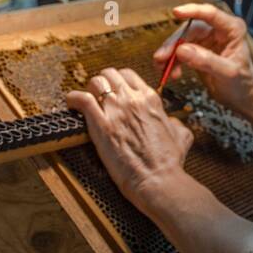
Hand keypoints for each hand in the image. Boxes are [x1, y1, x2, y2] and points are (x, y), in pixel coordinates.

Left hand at [66, 67, 197, 218]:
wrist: (157, 179)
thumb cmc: (169, 162)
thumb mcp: (181, 135)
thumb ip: (175, 123)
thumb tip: (172, 122)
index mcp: (150, 99)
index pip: (128, 74)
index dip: (118, 81)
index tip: (113, 91)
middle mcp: (132, 99)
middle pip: (110, 74)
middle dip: (103, 83)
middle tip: (98, 96)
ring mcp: (116, 110)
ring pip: (95, 82)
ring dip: (89, 89)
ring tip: (86, 101)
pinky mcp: (100, 125)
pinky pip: (81, 99)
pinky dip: (73, 99)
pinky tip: (72, 104)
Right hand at [154, 3, 252, 114]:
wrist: (243, 97)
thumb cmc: (243, 83)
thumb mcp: (228, 73)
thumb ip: (206, 61)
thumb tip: (181, 50)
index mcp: (232, 29)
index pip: (210, 14)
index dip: (192, 11)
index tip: (176, 12)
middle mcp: (218, 31)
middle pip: (190, 29)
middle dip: (173, 43)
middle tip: (161, 57)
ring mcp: (207, 40)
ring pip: (181, 40)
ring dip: (169, 54)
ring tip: (162, 68)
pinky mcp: (197, 51)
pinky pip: (180, 52)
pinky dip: (172, 62)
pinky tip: (171, 73)